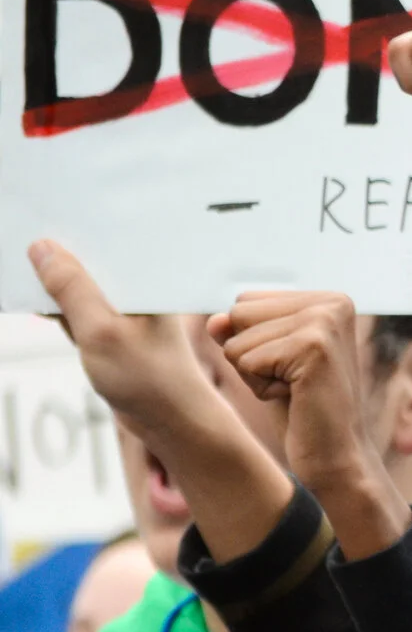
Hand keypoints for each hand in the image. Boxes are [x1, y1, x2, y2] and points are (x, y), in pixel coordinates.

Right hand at [28, 240, 219, 445]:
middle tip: (22, 230)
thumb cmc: (148, 378)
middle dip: (59, 250)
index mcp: (149, 279)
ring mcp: (125, 311)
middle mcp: (140, 289)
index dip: (74, 224)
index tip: (41, 208)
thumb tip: (42, 248)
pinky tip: (34, 296)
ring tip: (20, 259)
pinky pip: (78, 309)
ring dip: (53, 278)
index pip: (109, 238)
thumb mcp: (101, 330)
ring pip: (81, 285)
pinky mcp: (112, 331)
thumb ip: (72, 289)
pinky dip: (58, 305)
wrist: (171, 424)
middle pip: (92, 259)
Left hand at [210, 294, 407, 559]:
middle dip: (252, 354)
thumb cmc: (302, 410)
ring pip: (237, 337)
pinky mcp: (313, 346)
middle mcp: (332, 304)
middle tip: (292, 382)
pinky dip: (260, 388)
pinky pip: (245, 359)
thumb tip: (215, 321)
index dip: (255, 341)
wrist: (336, 457)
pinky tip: (295, 399)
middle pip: (239, 312)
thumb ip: (237, 331)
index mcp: (328, 300)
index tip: (293, 368)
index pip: (246, 301)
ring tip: (294, 391)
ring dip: (254, 373)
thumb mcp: (264, 360)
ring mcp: (325, 322)